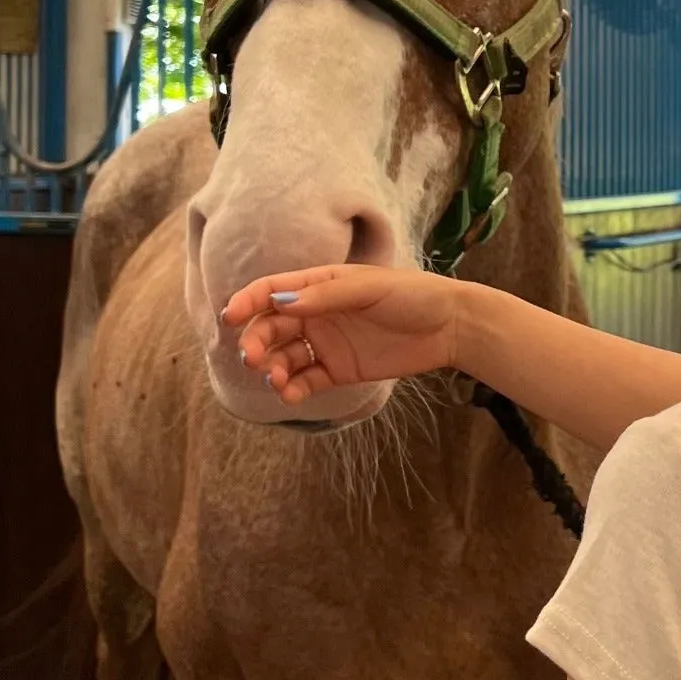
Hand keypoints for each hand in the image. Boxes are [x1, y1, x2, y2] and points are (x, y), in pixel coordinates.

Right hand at [221, 266, 461, 405]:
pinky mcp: (339, 369)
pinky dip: (294, 388)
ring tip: (276, 380)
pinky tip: (290, 394)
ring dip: (273, 368)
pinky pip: (307, 380)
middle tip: (252, 358)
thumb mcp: (369, 288)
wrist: (450, 326)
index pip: (273, 291)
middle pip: (272, 327)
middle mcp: (316, 314)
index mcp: (319, 285)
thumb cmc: (412, 295)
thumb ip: (326, 296)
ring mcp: (326, 343)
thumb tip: (281, 304)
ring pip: (285, 356)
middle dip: (256, 341)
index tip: (230, 317)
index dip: (248, 302)